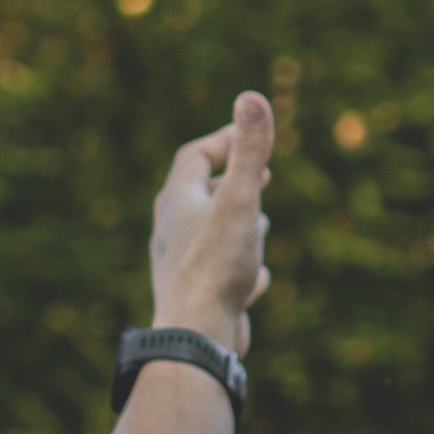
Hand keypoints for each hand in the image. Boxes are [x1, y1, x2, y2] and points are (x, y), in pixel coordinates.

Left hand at [148, 92, 273, 352]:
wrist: (196, 335)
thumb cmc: (217, 264)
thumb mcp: (240, 200)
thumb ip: (249, 152)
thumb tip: (252, 98)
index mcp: (177, 202)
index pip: (195, 157)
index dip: (223, 141)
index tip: (250, 133)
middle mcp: (172, 231)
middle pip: (196, 194)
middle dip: (229, 179)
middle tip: (261, 172)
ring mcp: (181, 266)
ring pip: (206, 235)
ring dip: (233, 222)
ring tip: (262, 220)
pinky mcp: (195, 298)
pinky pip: (217, 274)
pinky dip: (238, 265)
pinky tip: (259, 278)